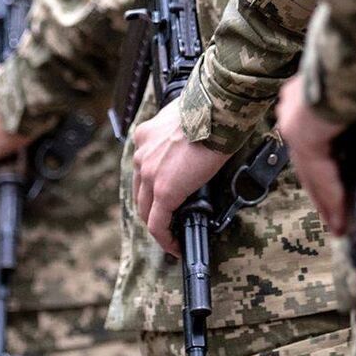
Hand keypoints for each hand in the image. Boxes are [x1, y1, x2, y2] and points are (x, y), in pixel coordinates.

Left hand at [132, 102, 231, 256]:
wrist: (216, 112)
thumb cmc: (211, 110)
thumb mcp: (185, 119)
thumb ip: (180, 134)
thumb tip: (195, 145)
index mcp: (146, 136)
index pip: (143, 169)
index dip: (152, 188)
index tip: (165, 197)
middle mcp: (141, 154)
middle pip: (140, 192)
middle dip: (152, 210)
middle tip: (168, 221)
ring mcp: (148, 173)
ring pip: (146, 210)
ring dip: (158, 225)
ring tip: (172, 236)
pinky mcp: (163, 191)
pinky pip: (158, 223)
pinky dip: (166, 238)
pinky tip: (176, 245)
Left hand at [276, 74, 355, 234]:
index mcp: (318, 90)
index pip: (319, 139)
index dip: (332, 169)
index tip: (345, 192)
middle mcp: (299, 103)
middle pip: (311, 159)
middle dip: (326, 191)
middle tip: (341, 218)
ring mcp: (297, 116)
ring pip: (311, 168)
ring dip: (327, 199)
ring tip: (342, 225)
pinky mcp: (302, 129)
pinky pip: (317, 171)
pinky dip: (331, 194)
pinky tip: (343, 215)